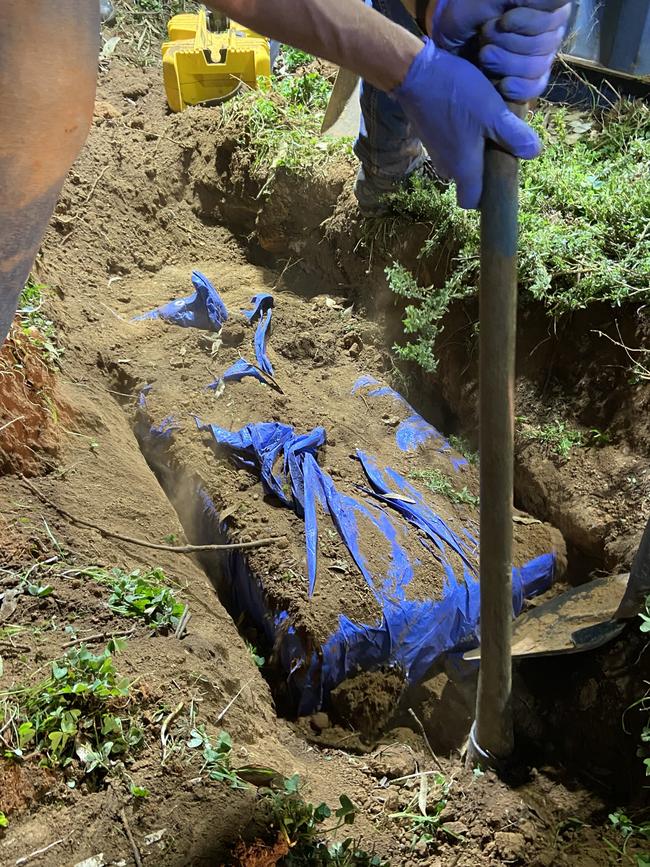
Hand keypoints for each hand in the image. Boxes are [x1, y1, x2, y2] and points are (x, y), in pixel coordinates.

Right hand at [392, 38, 539, 208]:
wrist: (416, 73)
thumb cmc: (456, 95)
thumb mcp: (492, 113)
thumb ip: (513, 136)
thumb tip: (533, 153)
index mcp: (463, 168)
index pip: (471, 201)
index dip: (485, 197)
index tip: (498, 181)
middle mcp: (446, 165)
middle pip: (467, 179)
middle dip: (482, 168)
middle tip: (498, 143)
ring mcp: (435, 150)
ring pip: (459, 160)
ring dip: (472, 149)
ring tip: (486, 123)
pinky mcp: (429, 134)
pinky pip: (450, 143)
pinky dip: (460, 135)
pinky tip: (468, 111)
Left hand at [432, 0, 572, 99]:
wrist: (446, 35)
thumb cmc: (468, 7)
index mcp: (547, 5)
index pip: (554, 19)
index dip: (529, 24)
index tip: (504, 20)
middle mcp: (549, 29)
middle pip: (546, 45)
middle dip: (509, 43)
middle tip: (485, 35)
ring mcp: (539, 56)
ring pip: (537, 67)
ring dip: (505, 63)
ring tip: (484, 55)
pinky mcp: (526, 80)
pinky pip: (534, 88)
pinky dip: (517, 88)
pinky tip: (502, 84)